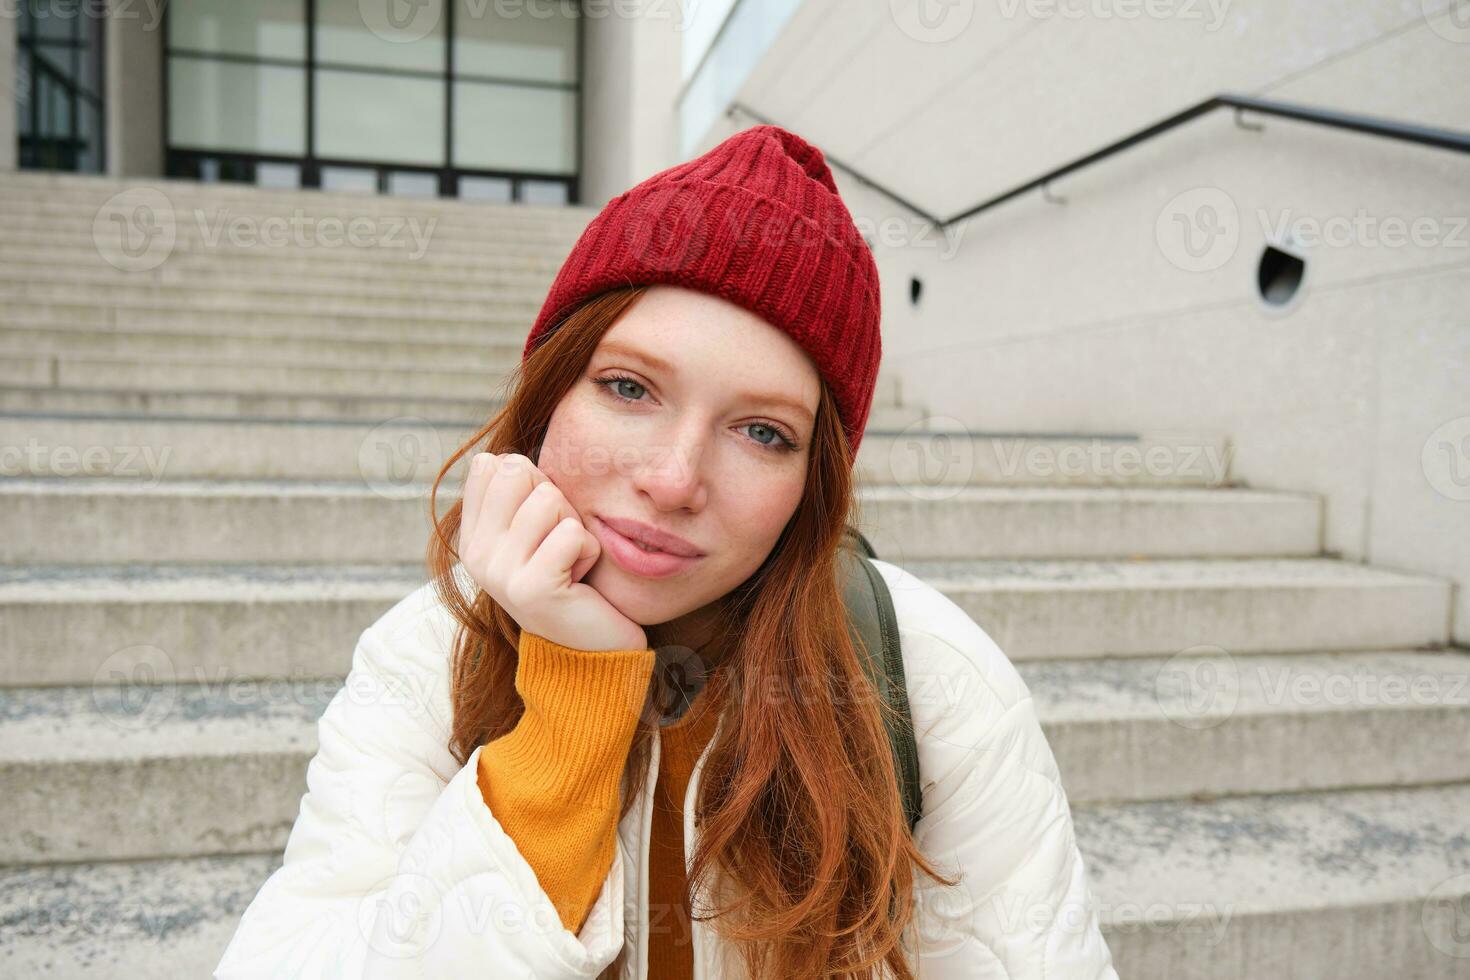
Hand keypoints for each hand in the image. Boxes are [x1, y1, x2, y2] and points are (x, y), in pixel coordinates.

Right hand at [457, 452, 647, 651]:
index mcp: (472, 536)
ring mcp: (499, 573)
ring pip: (549, 499)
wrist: (589, 647)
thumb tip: (503, 457)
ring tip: (568, 561)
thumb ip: (517, 493)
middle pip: (517, 472)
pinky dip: (588, 550)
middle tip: (557, 541)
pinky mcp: (532, 589)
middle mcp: (476, 555)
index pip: (492, 464)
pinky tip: (578, 579)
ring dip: (574, 527)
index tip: (539, 524)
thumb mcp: (536, 529)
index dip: (531, 481)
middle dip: (554, 499)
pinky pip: (572, 533)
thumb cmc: (569, 575)